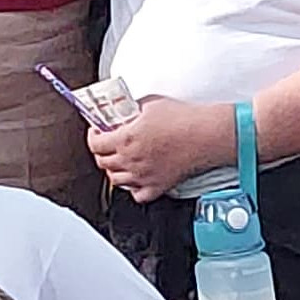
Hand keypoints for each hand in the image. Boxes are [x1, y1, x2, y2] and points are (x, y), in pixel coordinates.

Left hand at [86, 94, 233, 203]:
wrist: (206, 135)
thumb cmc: (184, 119)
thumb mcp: (151, 104)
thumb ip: (133, 109)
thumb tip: (127, 110)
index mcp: (126, 139)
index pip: (95, 144)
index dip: (92, 137)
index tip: (96, 132)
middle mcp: (131, 161)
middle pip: (103, 163)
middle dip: (101, 152)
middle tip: (106, 144)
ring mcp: (144, 176)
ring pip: (116, 181)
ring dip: (114, 170)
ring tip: (120, 160)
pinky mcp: (159, 186)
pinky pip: (138, 195)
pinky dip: (133, 189)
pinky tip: (137, 178)